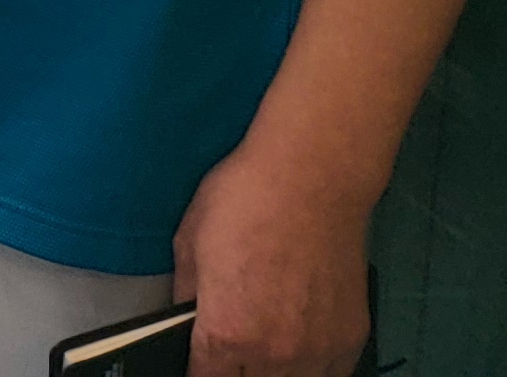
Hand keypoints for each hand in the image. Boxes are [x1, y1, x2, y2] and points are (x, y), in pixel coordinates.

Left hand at [173, 142, 374, 375]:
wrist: (311, 181)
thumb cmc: (242, 202)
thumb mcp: (189, 245)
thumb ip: (186, 297)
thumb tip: (185, 322)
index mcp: (227, 335)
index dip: (195, 374)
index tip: (196, 365)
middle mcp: (275, 356)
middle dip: (232, 373)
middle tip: (228, 353)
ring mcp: (319, 352)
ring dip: (272, 373)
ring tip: (262, 352)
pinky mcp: (352, 339)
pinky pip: (330, 374)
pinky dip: (312, 369)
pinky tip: (300, 351)